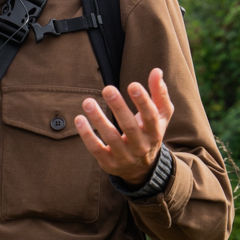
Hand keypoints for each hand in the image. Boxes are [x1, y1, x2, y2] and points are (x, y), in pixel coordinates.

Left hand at [75, 68, 173, 184]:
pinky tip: (80, 119)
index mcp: (155, 132)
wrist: (143, 169)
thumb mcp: (160, 116)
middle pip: (129, 127)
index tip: (133, 85)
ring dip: (98, 119)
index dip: (142, 101)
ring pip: (111, 138)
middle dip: (118, 107)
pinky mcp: (109, 163)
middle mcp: (141, 146)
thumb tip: (156, 71)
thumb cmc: (150, 133)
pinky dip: (87, 135)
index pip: (150, 116)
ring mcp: (125, 156)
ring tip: (88, 102)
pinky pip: (97, 149)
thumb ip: (159, 94)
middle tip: (107, 89)